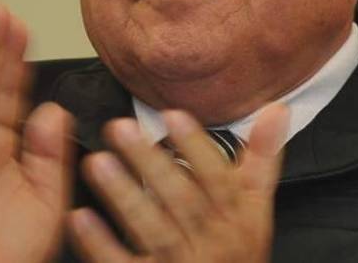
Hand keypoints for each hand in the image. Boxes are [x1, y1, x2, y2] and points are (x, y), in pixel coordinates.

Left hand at [68, 103, 289, 262]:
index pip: (219, 178)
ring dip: (124, 195)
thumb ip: (262, 159)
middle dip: (151, 163)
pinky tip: (80, 217)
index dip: (196, 146)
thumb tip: (277, 109)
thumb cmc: (237, 252)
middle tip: (120, 128)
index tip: (172, 115)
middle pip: (181, 199)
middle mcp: (211, 241)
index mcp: (237, 218)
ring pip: (152, 229)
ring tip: (97, 162)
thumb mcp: (256, 208)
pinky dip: (100, 243)